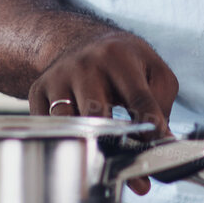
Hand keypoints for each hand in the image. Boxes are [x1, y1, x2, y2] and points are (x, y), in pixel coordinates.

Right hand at [29, 29, 179, 195]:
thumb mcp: (150, 68)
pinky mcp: (39, 90)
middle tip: (125, 163)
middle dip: (112, 140)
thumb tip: (164, 142)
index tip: (153, 142)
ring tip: (100, 157)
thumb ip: (162, 103)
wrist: (78, 39)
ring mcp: (59, 77)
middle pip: (97, 112)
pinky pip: (48, 126)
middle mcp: (86, 64)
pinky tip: (77, 143)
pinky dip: (62, 140)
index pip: (137, 96)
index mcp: (120, 56)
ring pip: (69, 122)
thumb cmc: (121, 60)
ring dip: (85, 143)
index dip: (148, 123)